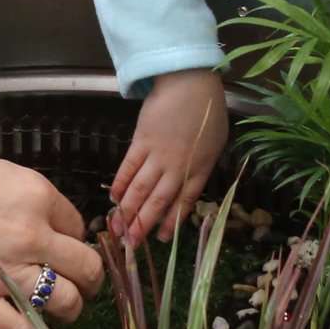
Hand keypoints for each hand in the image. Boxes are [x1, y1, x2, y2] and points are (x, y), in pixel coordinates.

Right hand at [0, 147, 102, 328]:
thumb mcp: (0, 175)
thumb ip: (32, 202)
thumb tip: (52, 230)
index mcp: (38, 198)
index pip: (79, 229)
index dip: (73, 240)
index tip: (60, 246)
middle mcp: (30, 236)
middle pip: (86, 269)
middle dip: (89, 279)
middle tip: (81, 284)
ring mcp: (5, 274)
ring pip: (66, 304)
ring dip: (68, 309)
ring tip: (60, 309)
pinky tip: (23, 326)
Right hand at [110, 69, 227, 244]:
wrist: (190, 83)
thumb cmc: (207, 112)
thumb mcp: (215, 144)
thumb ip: (200, 167)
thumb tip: (185, 187)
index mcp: (200, 169)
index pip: (184, 202)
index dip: (172, 222)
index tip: (162, 240)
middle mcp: (178, 167)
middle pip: (158, 201)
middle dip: (143, 225)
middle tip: (132, 245)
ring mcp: (158, 156)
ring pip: (140, 190)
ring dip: (128, 212)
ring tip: (118, 229)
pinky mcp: (141, 142)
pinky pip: (128, 169)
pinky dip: (120, 185)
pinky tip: (115, 199)